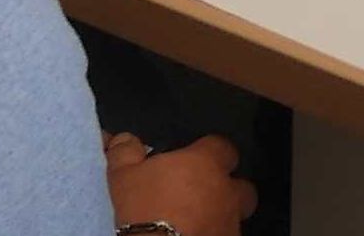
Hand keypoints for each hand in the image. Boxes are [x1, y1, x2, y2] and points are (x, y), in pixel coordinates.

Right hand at [105, 133, 255, 235]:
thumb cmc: (144, 208)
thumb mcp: (123, 176)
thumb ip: (126, 152)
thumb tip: (124, 138)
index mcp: (207, 163)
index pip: (222, 146)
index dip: (208, 152)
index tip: (191, 161)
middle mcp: (228, 188)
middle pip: (239, 183)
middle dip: (226, 187)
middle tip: (201, 195)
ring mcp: (232, 218)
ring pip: (237, 211)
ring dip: (224, 212)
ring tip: (201, 218)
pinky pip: (229, 232)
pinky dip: (217, 232)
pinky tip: (199, 234)